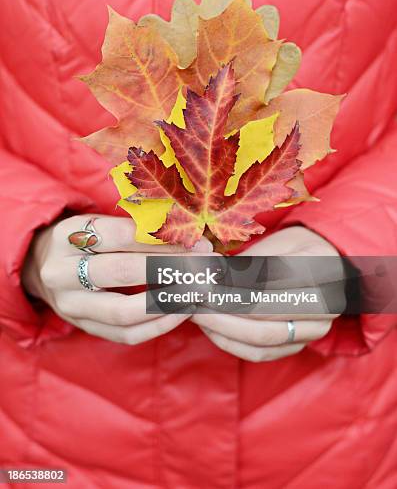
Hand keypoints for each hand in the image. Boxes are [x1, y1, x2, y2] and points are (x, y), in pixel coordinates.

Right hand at [22, 214, 212, 344]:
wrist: (43, 268)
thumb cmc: (86, 241)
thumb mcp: (100, 223)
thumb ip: (139, 229)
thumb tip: (194, 238)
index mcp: (67, 236)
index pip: (122, 235)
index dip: (164, 240)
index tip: (198, 243)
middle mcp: (62, 271)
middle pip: (122, 271)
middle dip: (171, 268)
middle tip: (204, 268)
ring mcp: (69, 304)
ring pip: (123, 310)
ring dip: (168, 302)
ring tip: (197, 292)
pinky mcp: (82, 327)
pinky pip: (124, 334)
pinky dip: (157, 326)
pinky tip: (181, 313)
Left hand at [192, 226, 344, 361]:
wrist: (322, 266)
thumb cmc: (291, 249)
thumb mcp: (273, 244)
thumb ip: (247, 263)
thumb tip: (208, 277)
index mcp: (322, 267)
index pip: (272, 280)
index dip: (235, 283)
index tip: (204, 281)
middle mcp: (326, 302)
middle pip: (266, 313)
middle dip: (224, 308)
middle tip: (195, 300)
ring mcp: (316, 329)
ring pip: (263, 338)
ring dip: (223, 328)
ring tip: (198, 314)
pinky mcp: (300, 346)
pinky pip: (262, 353)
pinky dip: (232, 343)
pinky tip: (211, 329)